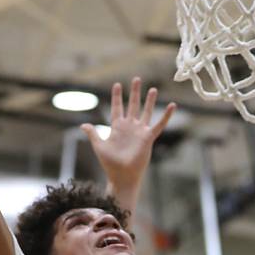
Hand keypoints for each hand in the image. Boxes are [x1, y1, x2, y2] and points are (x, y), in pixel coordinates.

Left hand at [81, 77, 175, 192]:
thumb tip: (83, 125)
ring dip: (149, 101)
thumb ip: (93, 134)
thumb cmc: (110, 164)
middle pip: (132, 105)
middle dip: (134, 92)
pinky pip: (159, 124)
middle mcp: (129, 127)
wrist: (122, 176)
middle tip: (136, 79)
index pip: (117, 108)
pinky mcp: (148, 137)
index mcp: (117, 127)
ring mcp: (139, 131)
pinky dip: (166, 116)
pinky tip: (172, 106)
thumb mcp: (99, 146)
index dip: (117, 97)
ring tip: (153, 89)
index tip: (117, 85)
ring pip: (146, 112)